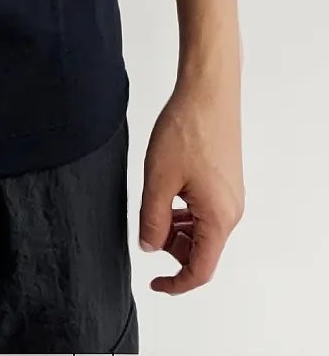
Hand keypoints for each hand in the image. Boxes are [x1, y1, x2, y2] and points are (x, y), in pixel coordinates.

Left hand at [139, 75, 243, 293]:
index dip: (176, 283)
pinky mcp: (224, 181)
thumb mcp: (158, 180)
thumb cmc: (186, 131)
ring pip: (201, 229)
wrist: (207, 93)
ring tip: (151, 205)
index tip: (153, 283)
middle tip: (145, 227)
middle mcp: (231, 212)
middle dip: (171, 248)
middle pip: (201, 250)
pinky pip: (205, 210)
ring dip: (175, 228)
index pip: (201, 270)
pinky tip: (165, 192)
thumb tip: (149, 247)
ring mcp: (230, 196)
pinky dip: (184, 212)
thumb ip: (152, 219)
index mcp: (218, 218)